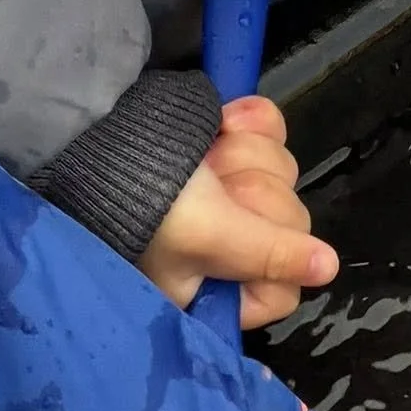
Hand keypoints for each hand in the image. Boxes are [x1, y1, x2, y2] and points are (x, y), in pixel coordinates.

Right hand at [139, 97, 338, 329]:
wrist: (83, 133)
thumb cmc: (139, 202)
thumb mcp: (209, 238)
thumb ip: (271, 257)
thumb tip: (327, 270)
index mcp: (217, 289)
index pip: (284, 289)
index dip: (276, 258)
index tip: (245, 235)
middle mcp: (226, 247)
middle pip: (288, 225)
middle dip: (252, 195)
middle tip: (212, 189)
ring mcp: (225, 193)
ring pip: (281, 174)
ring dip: (244, 156)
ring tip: (203, 160)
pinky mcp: (221, 146)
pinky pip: (270, 133)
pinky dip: (251, 121)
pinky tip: (224, 122)